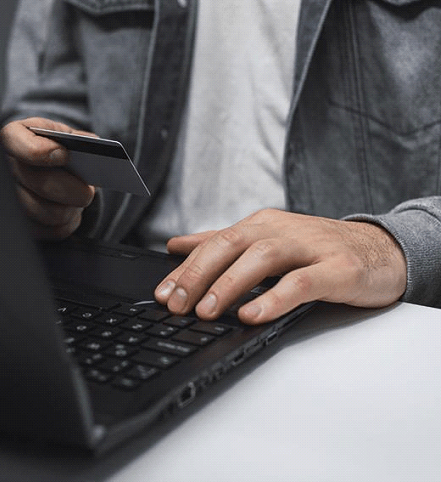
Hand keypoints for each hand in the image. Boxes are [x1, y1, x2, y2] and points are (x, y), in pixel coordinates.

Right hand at [0, 117, 95, 238]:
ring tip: (79, 198)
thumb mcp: (67, 136)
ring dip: (73, 208)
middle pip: (41, 184)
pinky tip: (69, 209)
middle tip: (88, 190)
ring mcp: (10, 200)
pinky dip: (69, 222)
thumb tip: (92, 147)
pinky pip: (54, 230)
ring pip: (51, 212)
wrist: (53, 172)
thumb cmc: (59, 149)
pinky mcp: (22, 225)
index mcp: (13, 139)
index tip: (64, 155)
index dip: (40, 151)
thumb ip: (77, 139)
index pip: (13, 143)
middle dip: (75, 190)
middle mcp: (5, 169)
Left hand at [154, 209, 406, 323]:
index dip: (185, 268)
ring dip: (230, 284)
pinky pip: (301, 282)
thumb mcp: (265, 240)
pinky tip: (252, 315)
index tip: (162, 293)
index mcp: (261, 225)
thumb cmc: (316, 250)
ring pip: (262, 258)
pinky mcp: (337, 269)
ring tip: (207, 311)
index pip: (214, 243)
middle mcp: (281, 231)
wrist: (379, 249)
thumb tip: (178, 245)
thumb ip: (221, 243)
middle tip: (175, 304)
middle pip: (231, 245)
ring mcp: (310, 248)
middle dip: (198, 275)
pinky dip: (275, 299)